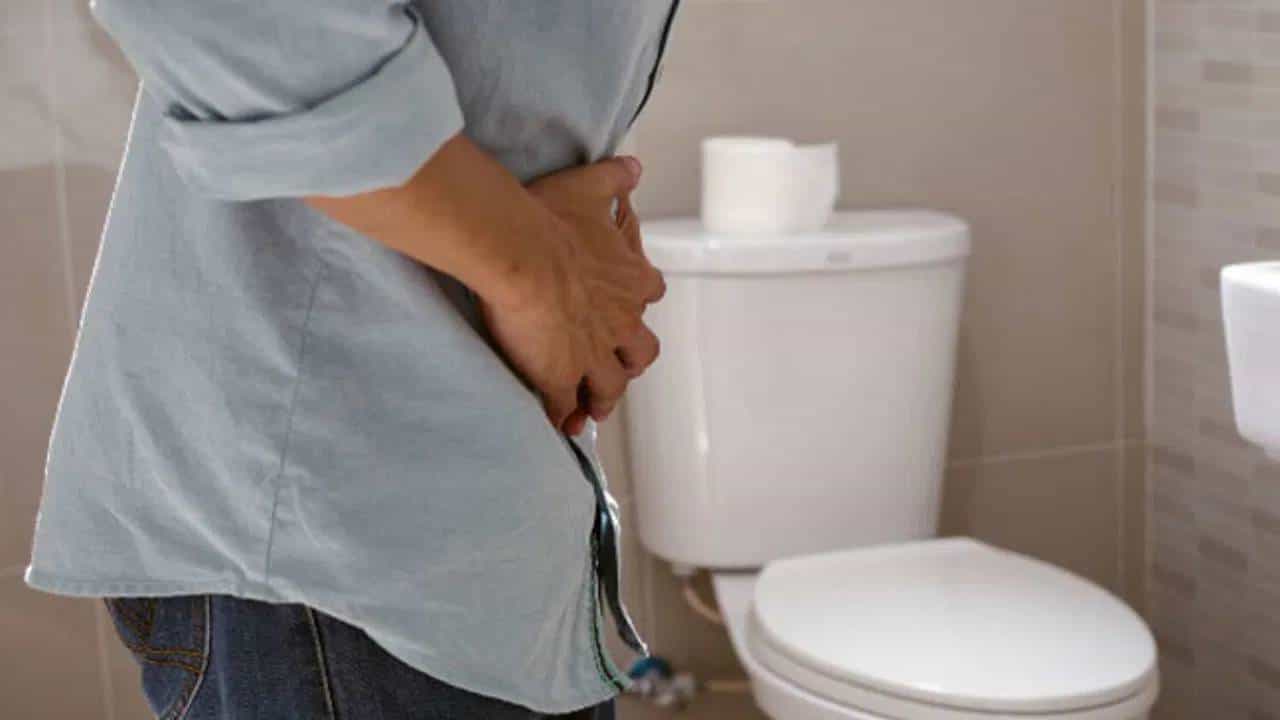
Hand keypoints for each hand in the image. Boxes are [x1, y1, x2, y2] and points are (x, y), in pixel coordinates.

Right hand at [480, 156, 664, 434]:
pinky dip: (561, 417)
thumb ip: (614, 177)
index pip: (650, 294)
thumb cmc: (551, 220)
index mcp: (632, 282)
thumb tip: (633, 166)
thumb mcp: (588, 186)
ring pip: (608, 388)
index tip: (627, 306)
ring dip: (601, 397)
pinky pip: (562, 407)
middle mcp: (621, 325)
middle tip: (615, 369)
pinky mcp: (558, 377)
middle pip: (640, 354)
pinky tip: (554, 423)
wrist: (522, 254)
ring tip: (589, 407)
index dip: (638, 303)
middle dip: (629, 363)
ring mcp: (591, 356)